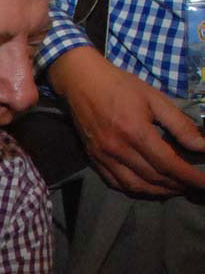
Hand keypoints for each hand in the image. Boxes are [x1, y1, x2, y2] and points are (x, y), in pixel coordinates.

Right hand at [48, 46, 204, 195]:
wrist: (80, 81)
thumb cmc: (120, 86)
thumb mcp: (155, 98)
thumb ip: (180, 124)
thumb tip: (203, 146)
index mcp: (136, 132)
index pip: (169, 164)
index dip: (190, 177)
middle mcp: (118, 149)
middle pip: (154, 178)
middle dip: (178, 186)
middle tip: (193, 186)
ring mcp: (103, 156)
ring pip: (134, 185)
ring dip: (158, 192)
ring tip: (175, 190)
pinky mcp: (93, 157)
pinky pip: (115, 182)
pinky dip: (134, 189)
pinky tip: (148, 187)